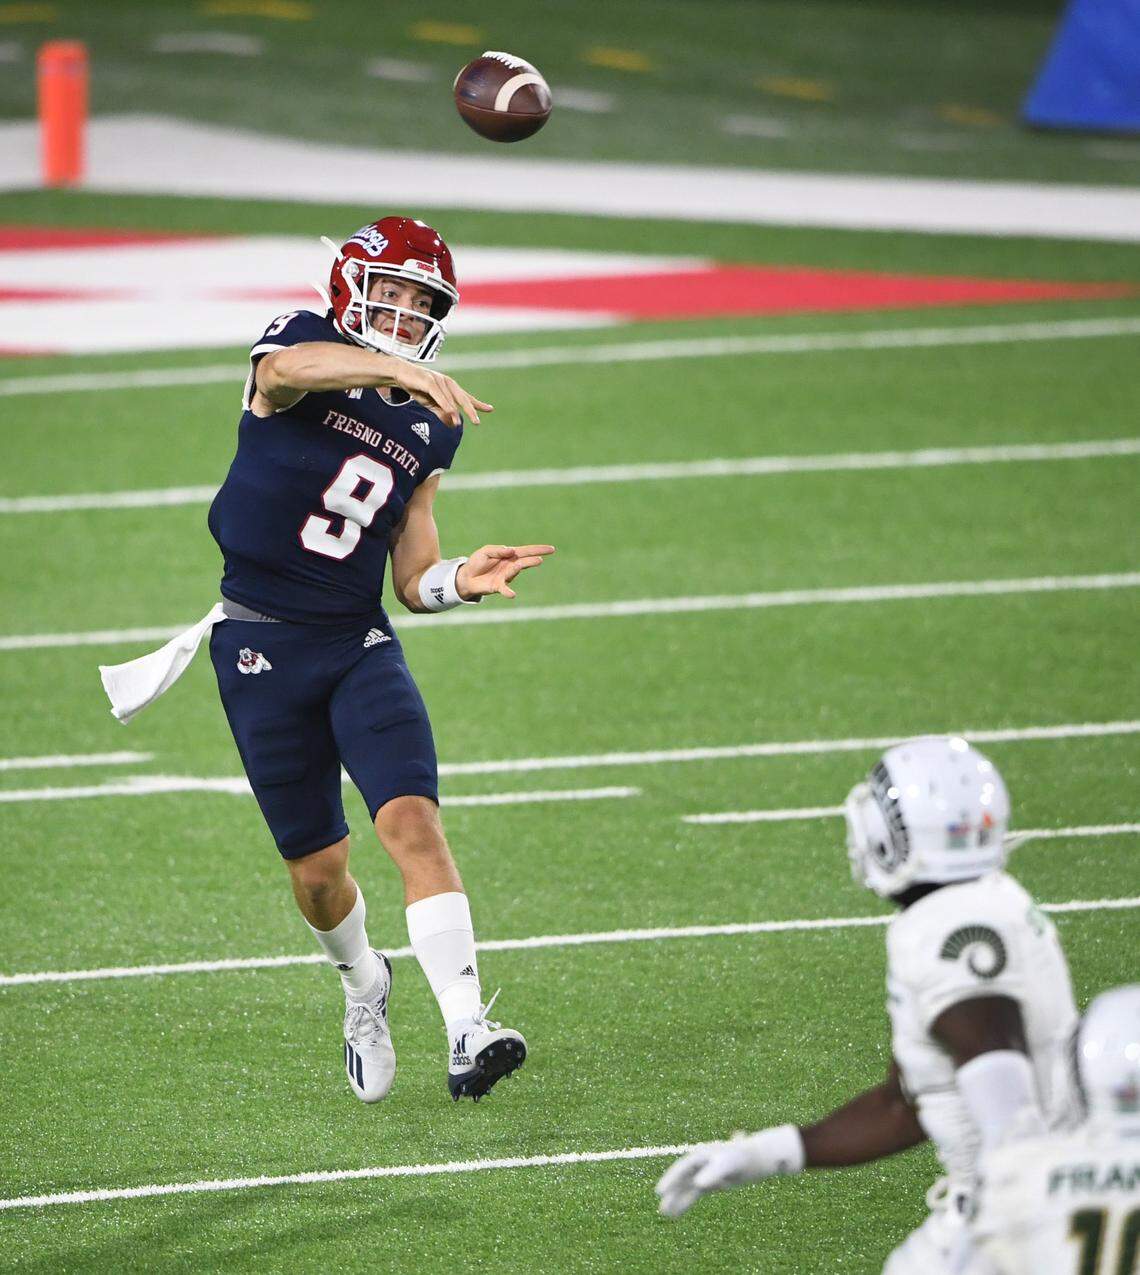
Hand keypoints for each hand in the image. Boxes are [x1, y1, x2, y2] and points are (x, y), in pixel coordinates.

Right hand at [390, 361, 492, 426]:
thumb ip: (442, 413)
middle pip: (462, 397)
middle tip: (477, 422)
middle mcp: (447, 383)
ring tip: (459, 423)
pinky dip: (444, 403)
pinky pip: (439, 394)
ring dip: (454, 411)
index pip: (465, 397)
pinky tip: (449, 412)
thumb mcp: (431, 404)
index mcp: (449, 388)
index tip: (490, 409)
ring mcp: (438, 380)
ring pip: (449, 398)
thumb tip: (454, 425)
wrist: (400, 373)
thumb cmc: (417, 387)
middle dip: (471, 409)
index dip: (477, 404)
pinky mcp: (428, 380)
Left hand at [456, 545, 554, 599]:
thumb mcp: (486, 551)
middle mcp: (511, 565)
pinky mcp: (498, 586)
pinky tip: (512, 594)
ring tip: (521, 565)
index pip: (527, 551)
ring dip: (519, 568)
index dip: (539, 550)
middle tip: (539, 560)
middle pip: (525, 561)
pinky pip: (505, 589)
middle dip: (532, 560)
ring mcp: (506, 576)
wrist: (467, 576)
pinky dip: (508, 592)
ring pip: (515, 571)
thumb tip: (511, 551)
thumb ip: (498, 550)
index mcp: (509, 555)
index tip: (551, 549)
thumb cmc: (477, 561)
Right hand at [656, 1127, 803, 1217]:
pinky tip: (678, 1212)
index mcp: (700, 1155)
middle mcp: (699, 1164)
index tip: (660, 1192)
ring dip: (677, 1200)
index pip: (681, 1169)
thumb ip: (713, 1174)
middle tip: (661, 1208)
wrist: (757, 1158)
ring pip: (686, 1189)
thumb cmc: (741, 1158)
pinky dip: (686, 1202)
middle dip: (671, 1193)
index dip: (670, 1180)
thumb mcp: (727, 1165)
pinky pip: (695, 1194)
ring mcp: (705, 1174)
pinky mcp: (712, 1183)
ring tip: (665, 1214)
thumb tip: (698, 1185)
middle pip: (681, 1180)